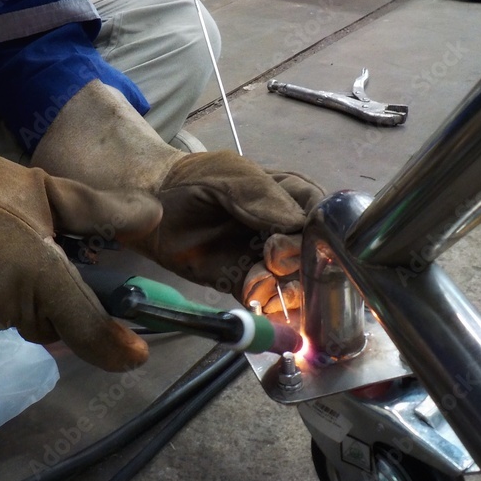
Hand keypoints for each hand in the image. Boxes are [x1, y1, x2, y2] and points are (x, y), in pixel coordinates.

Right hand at [0, 153, 162, 371]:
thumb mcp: (48, 189)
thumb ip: (100, 210)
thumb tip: (152, 218)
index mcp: (38, 269)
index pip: (82, 323)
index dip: (111, 345)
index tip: (135, 355)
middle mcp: (6, 301)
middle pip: (48, 322)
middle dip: (51, 299)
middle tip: (37, 255)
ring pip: (13, 317)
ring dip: (15, 295)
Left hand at [139, 153, 323, 311]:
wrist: (155, 198)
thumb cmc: (198, 178)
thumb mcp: (233, 176)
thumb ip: (264, 197)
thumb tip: (299, 224)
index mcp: (294, 197)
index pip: (325, 220)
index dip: (318, 233)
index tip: (299, 236)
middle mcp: (287, 232)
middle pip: (314, 258)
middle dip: (300, 263)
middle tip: (272, 256)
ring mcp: (266, 260)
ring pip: (294, 284)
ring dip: (285, 288)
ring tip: (259, 278)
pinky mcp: (242, 282)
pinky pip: (263, 300)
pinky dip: (265, 304)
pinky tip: (255, 297)